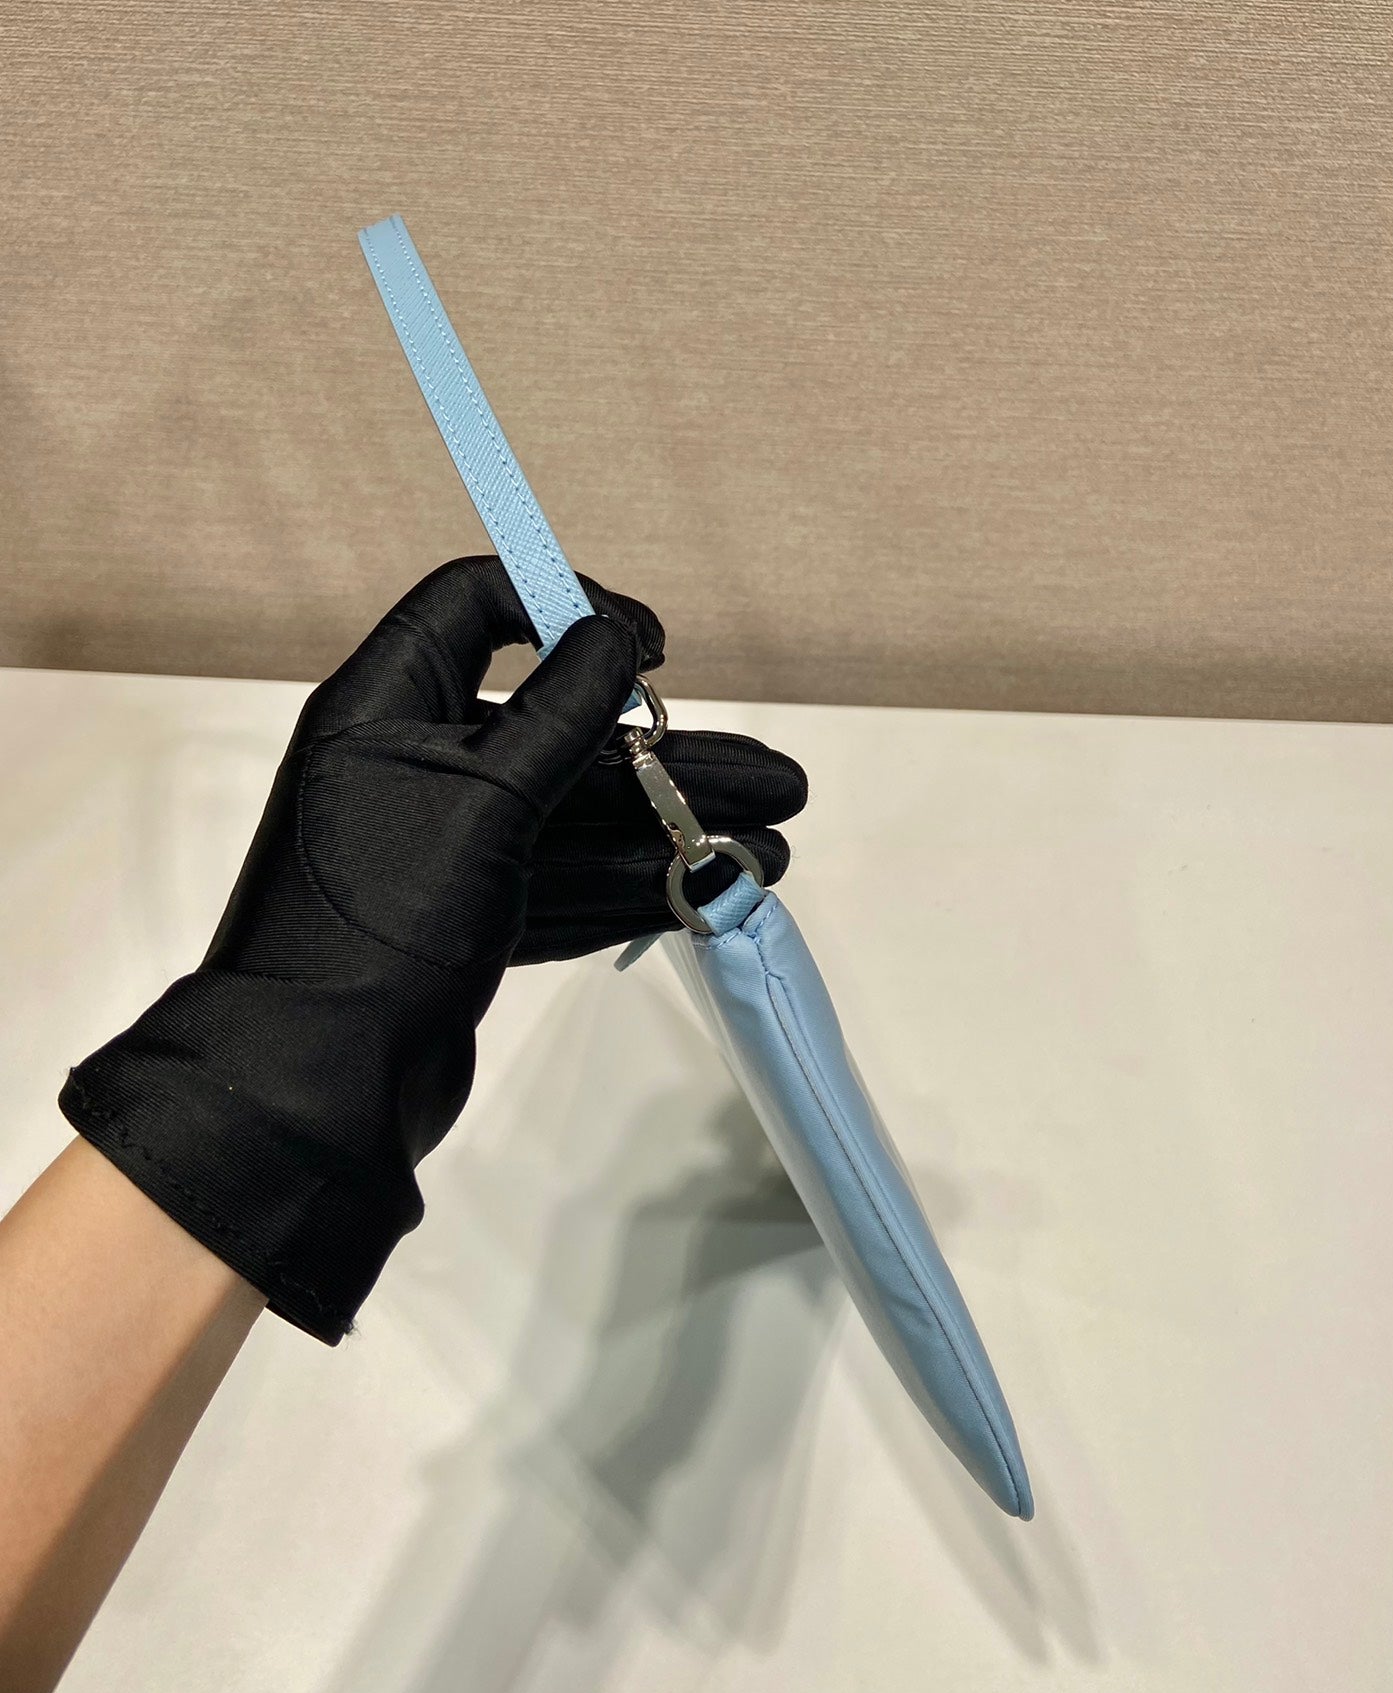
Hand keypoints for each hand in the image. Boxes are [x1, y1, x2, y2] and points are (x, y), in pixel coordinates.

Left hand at [59, 557, 805, 1340]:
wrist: (316, 1085)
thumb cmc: (388, 914)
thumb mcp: (483, 797)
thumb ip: (560, 713)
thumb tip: (613, 636)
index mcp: (388, 707)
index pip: (475, 607)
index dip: (567, 607)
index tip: (652, 651)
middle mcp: (416, 766)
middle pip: (560, 728)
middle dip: (672, 756)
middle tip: (776, 781)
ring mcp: (445, 850)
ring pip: (577, 818)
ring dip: (674, 829)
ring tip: (776, 850)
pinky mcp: (470, 921)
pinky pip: (565, 884)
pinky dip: (637, 886)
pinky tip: (715, 892)